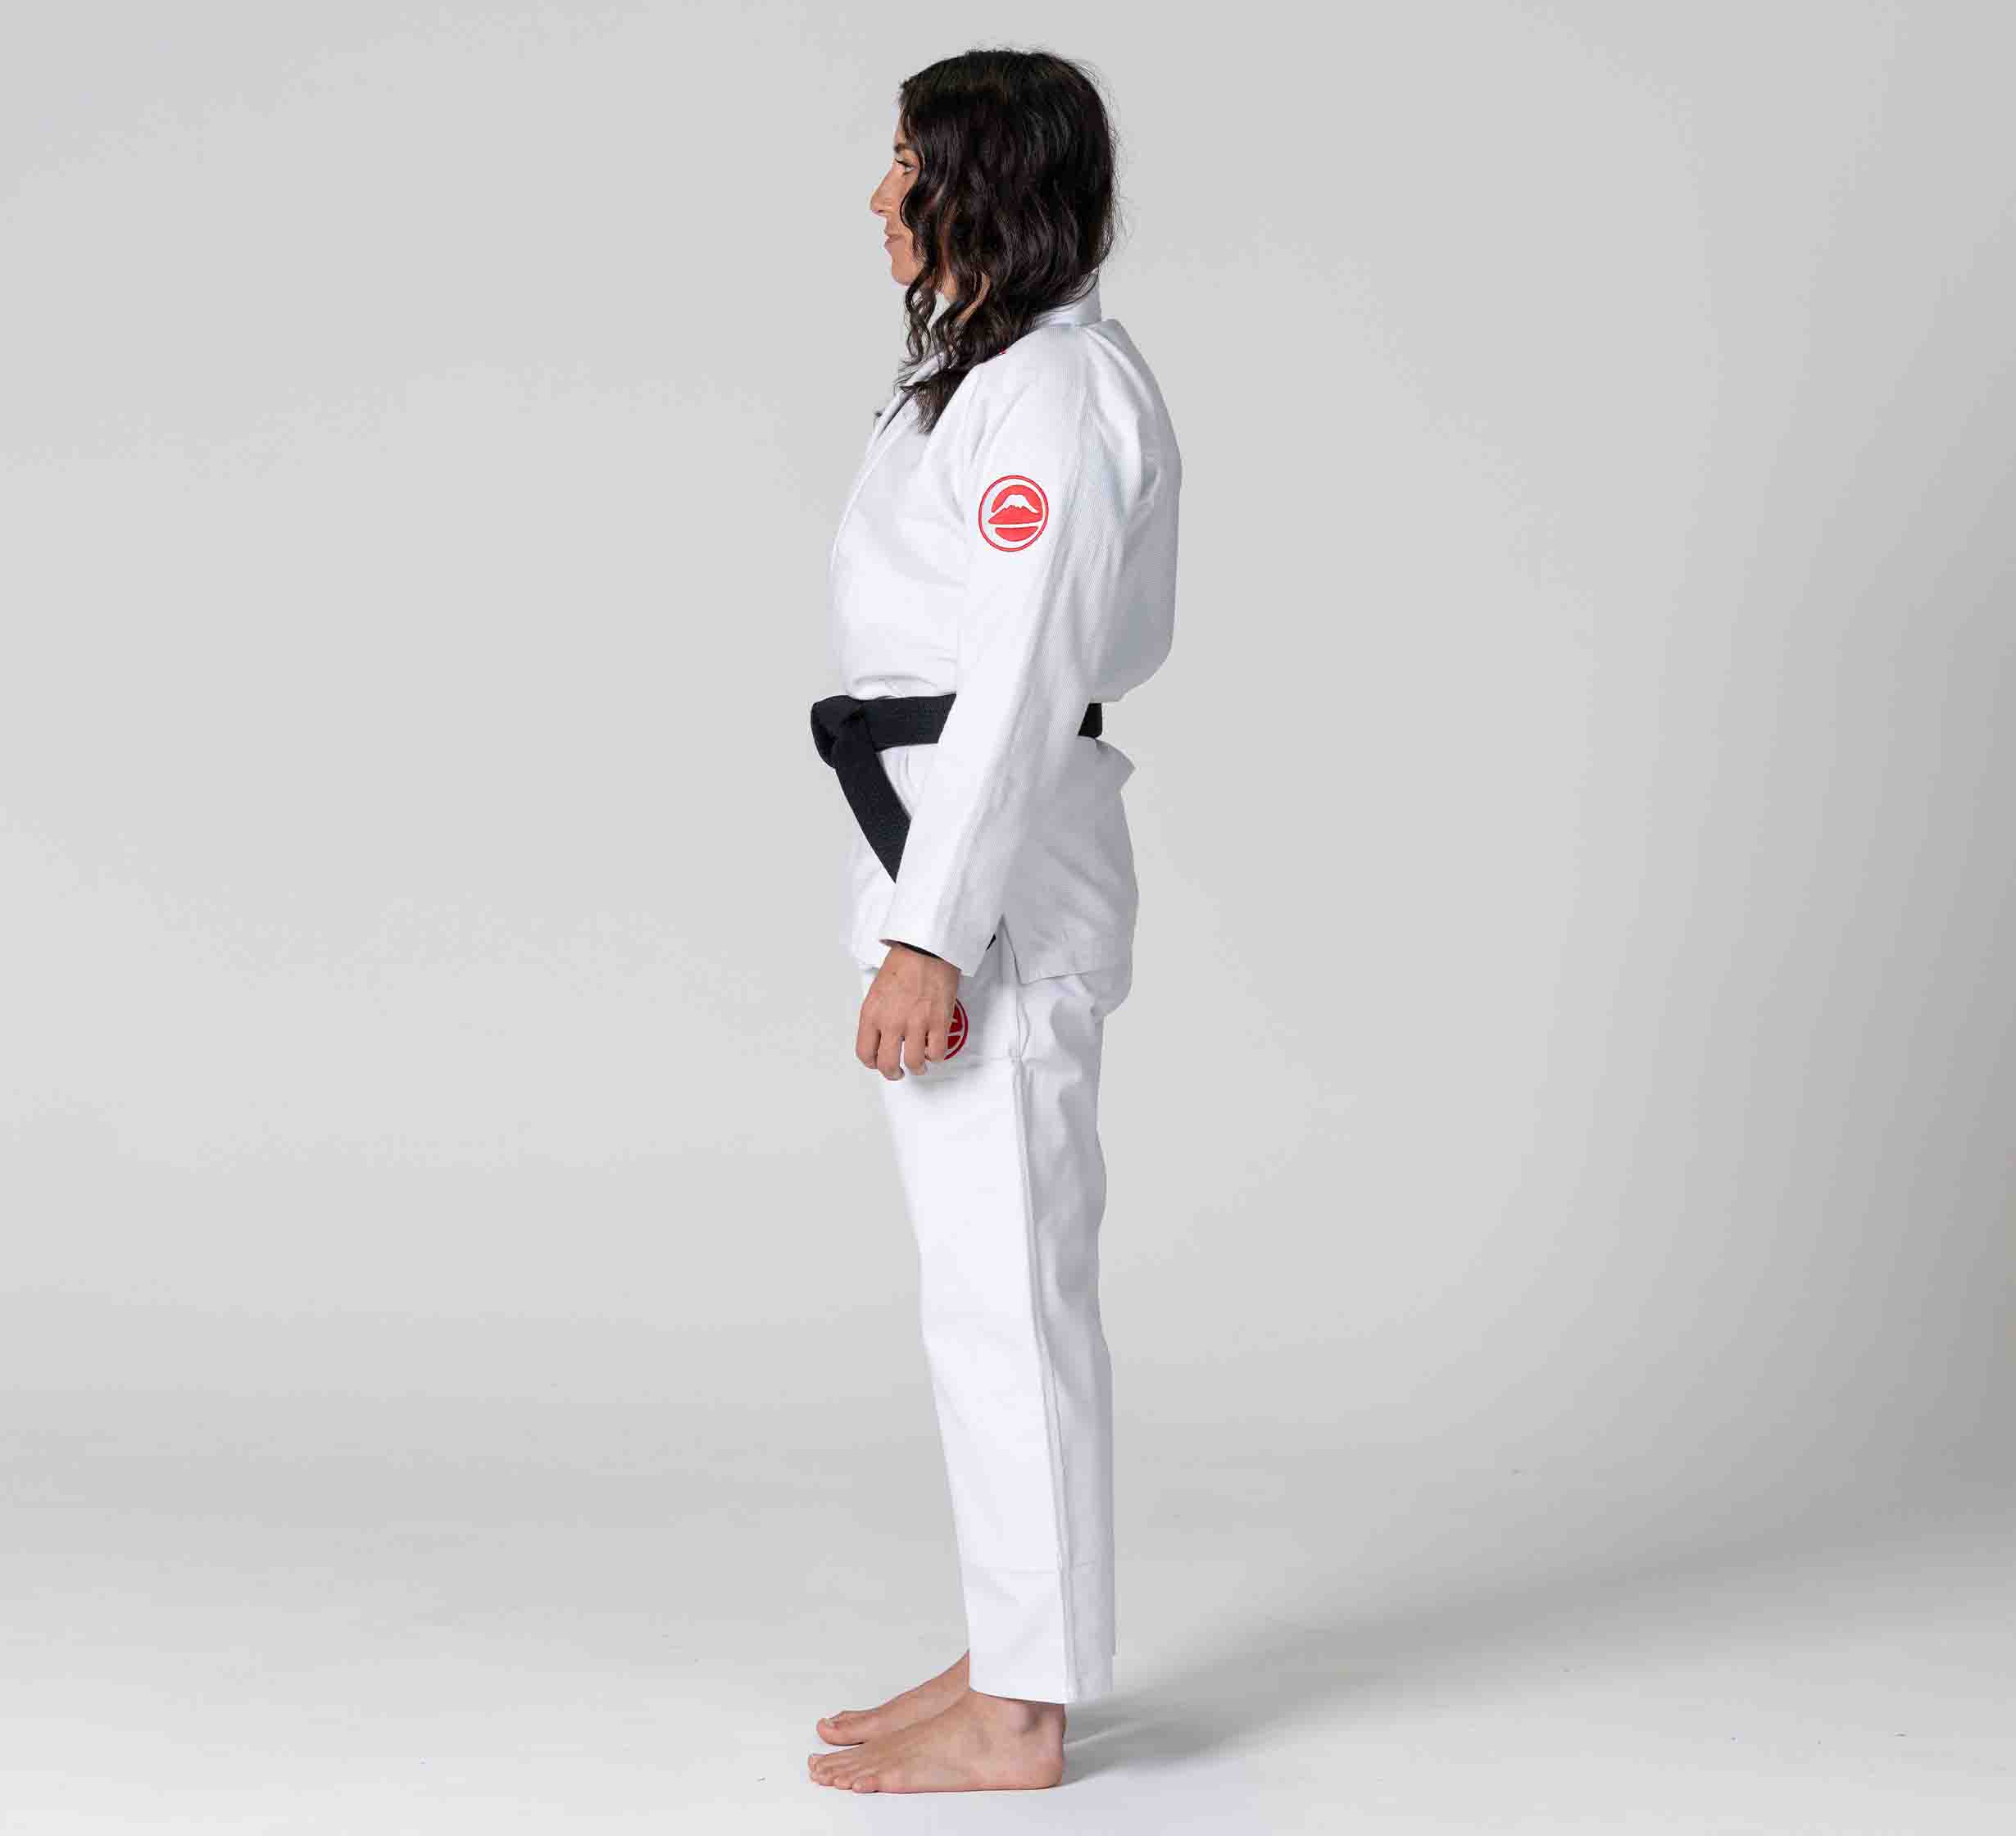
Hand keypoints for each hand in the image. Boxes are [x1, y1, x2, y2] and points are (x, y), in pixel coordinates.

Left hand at [857, 943, 960, 1079]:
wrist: (925, 949)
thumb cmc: (902, 965)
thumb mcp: (876, 991)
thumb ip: (876, 1016)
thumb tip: (880, 1037)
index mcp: (872, 1014)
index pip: (865, 1053)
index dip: (872, 1063)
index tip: (878, 1062)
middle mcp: (891, 1022)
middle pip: (888, 1065)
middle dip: (893, 1073)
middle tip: (898, 1072)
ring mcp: (916, 1023)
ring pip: (914, 1063)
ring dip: (917, 1068)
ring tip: (920, 1064)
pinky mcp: (939, 1021)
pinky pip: (937, 1052)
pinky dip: (936, 1056)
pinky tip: (934, 1049)